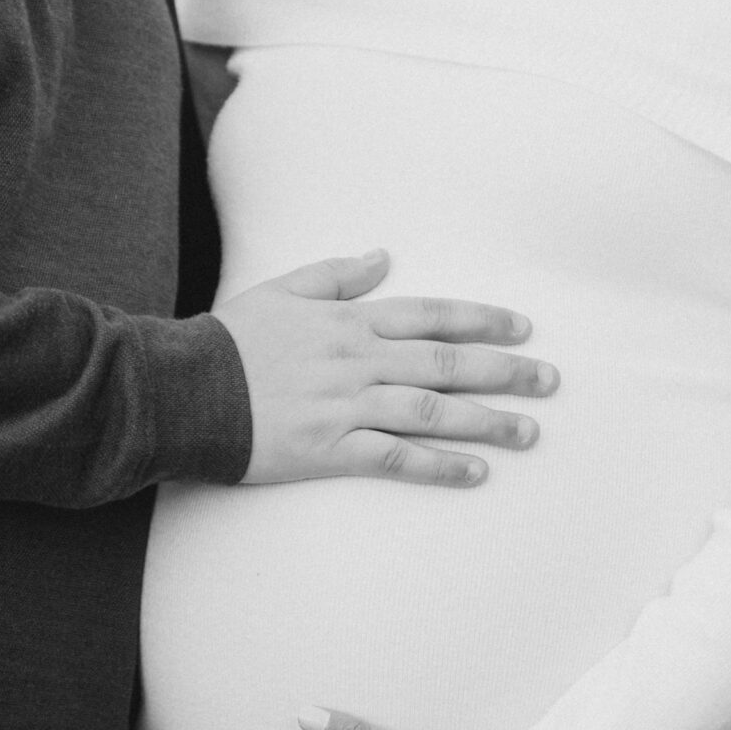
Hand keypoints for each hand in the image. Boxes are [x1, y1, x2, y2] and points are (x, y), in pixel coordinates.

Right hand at [216, 250, 557, 487]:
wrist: (180, 389)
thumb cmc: (228, 340)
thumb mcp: (282, 290)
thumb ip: (337, 274)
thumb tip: (385, 256)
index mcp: (349, 320)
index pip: (431, 314)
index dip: (483, 319)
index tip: (524, 328)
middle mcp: (358, 360)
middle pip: (448, 362)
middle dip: (506, 371)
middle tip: (550, 381)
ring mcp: (346, 406)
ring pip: (433, 411)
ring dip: (488, 422)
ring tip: (530, 432)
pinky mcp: (329, 450)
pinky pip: (396, 458)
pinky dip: (439, 466)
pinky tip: (476, 473)